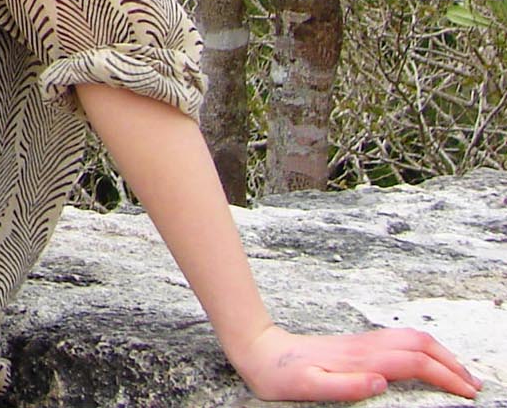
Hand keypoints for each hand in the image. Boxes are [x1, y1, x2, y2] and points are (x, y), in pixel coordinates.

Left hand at [227, 322, 481, 401]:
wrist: (257, 349)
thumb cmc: (280, 374)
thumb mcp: (308, 388)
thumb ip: (345, 386)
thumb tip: (381, 383)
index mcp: (359, 360)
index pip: (414, 364)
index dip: (444, 377)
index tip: (466, 393)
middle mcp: (364, 348)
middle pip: (420, 345)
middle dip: (452, 363)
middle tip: (473, 386)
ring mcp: (360, 343)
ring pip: (411, 339)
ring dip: (440, 353)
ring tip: (459, 373)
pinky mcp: (355, 344)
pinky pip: (398, 341)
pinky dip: (423, 348)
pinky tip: (426, 360)